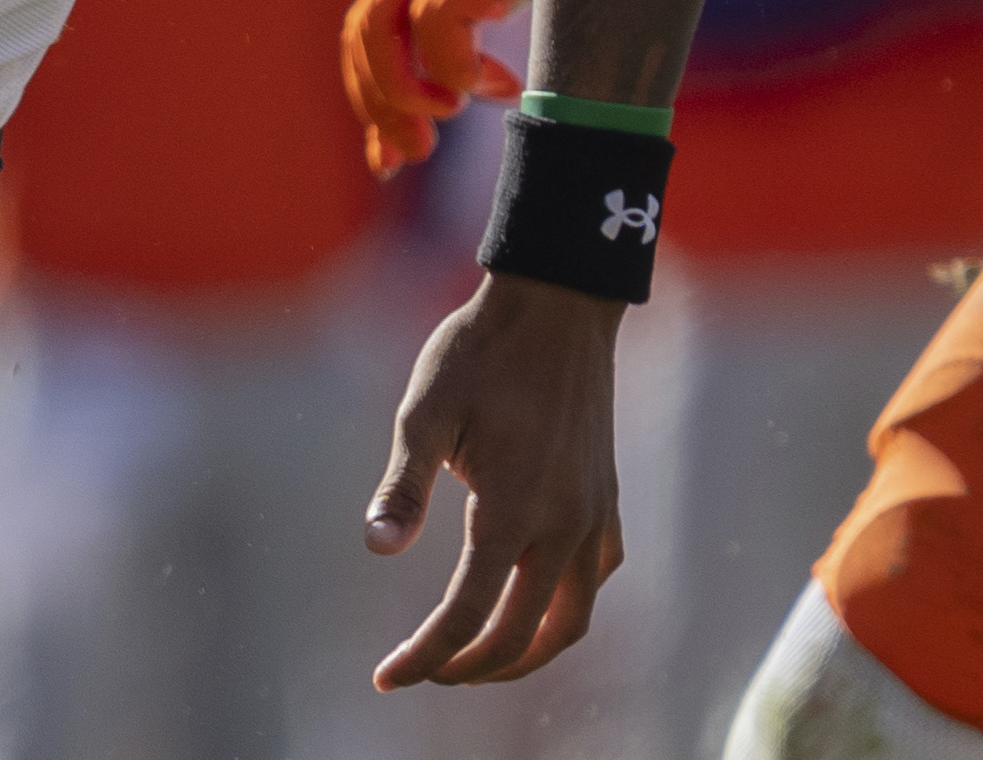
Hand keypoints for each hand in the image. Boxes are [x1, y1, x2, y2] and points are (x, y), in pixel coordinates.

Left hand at [340, 0, 535, 177]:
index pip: (379, 21)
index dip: (375, 89)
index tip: (391, 155)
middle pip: (364, 26)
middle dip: (377, 103)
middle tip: (415, 154)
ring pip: (378, 25)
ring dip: (398, 93)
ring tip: (445, 125)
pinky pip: (437, 23)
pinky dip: (457, 70)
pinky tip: (503, 86)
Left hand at [364, 271, 625, 687]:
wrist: (557, 302)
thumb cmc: (480, 349)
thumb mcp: (425, 410)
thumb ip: (404, 485)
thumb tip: (375, 547)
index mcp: (513, 509)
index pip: (466, 617)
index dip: (424, 657)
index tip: (386, 679)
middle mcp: (563, 524)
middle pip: (519, 636)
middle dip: (469, 667)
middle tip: (425, 671)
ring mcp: (593, 514)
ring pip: (570, 621)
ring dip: (525, 653)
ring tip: (479, 659)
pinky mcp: (607, 498)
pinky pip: (596, 578)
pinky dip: (564, 609)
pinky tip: (533, 600)